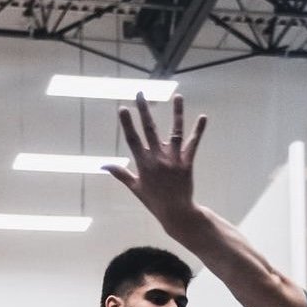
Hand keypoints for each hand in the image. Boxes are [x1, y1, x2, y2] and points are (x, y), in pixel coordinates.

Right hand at [107, 92, 207, 233]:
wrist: (176, 212)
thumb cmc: (154, 201)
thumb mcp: (135, 188)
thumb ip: (121, 174)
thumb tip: (103, 166)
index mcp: (143, 164)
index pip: (132, 139)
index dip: (127, 123)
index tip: (123, 108)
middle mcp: (158, 159)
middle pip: (150, 129)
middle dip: (144, 110)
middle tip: (140, 93)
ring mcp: (173, 160)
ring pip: (175, 132)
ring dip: (177, 113)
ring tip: (178, 96)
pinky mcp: (187, 163)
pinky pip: (193, 144)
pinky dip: (198, 130)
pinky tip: (203, 117)